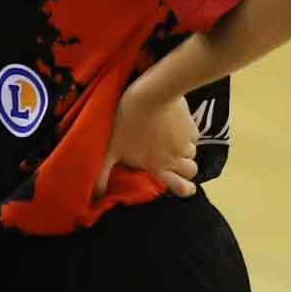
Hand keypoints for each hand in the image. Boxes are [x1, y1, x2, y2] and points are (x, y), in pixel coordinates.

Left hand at [102, 83, 204, 198]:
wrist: (151, 95)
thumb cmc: (126, 123)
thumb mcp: (111, 150)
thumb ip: (104, 173)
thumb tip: (97, 196)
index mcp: (157, 166)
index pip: (182, 188)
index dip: (184, 189)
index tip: (181, 185)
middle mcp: (176, 158)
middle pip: (192, 173)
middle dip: (186, 171)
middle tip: (175, 163)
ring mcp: (186, 142)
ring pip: (192, 153)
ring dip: (183, 150)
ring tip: (167, 139)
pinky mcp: (192, 127)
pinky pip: (193, 135)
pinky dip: (186, 133)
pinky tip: (172, 124)